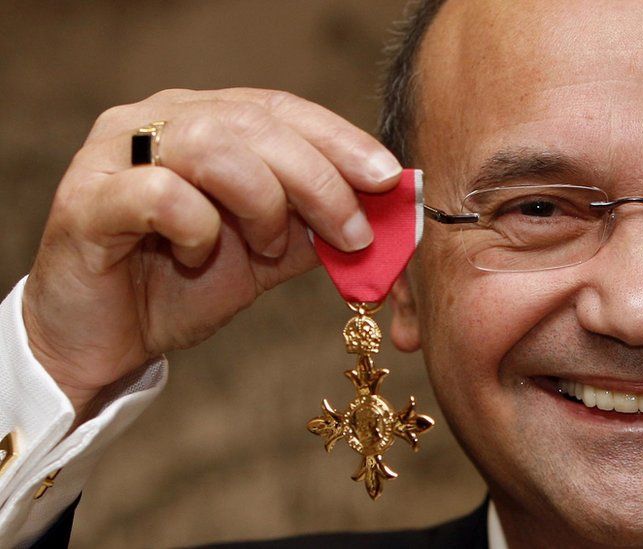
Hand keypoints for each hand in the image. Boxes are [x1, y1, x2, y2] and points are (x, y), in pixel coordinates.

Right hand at [21, 88, 401, 415]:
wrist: (107, 340)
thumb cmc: (182, 286)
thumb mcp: (266, 255)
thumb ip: (315, 227)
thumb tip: (387, 216)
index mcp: (205, 120)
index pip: (281, 109)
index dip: (340, 140)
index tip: (389, 179)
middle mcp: (159, 121)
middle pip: (254, 123)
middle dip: (319, 180)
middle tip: (352, 234)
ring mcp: (117, 154)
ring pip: (212, 145)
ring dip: (262, 201)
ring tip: (269, 248)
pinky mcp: (87, 200)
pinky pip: (160, 193)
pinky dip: (199, 227)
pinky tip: (200, 256)